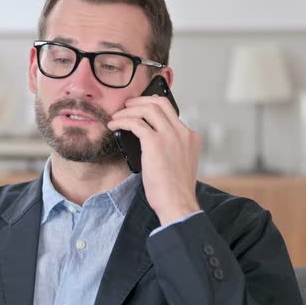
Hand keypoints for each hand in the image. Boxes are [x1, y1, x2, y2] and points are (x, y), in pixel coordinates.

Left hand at [108, 95, 201, 225]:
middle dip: (141, 101)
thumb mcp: (180, 163)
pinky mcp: (155, 143)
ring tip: (117, 117)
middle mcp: (183, 133)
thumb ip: (172, 148)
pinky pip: (135, 123)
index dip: (153, 106)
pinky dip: (122, 121)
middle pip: (160, 103)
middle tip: (127, 105)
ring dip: (129, 110)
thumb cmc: (175, 190)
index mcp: (191, 137)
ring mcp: (170, 136)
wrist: (177, 203)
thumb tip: (150, 139)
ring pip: (148, 109)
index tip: (140, 109)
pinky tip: (114, 126)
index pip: (172, 112)